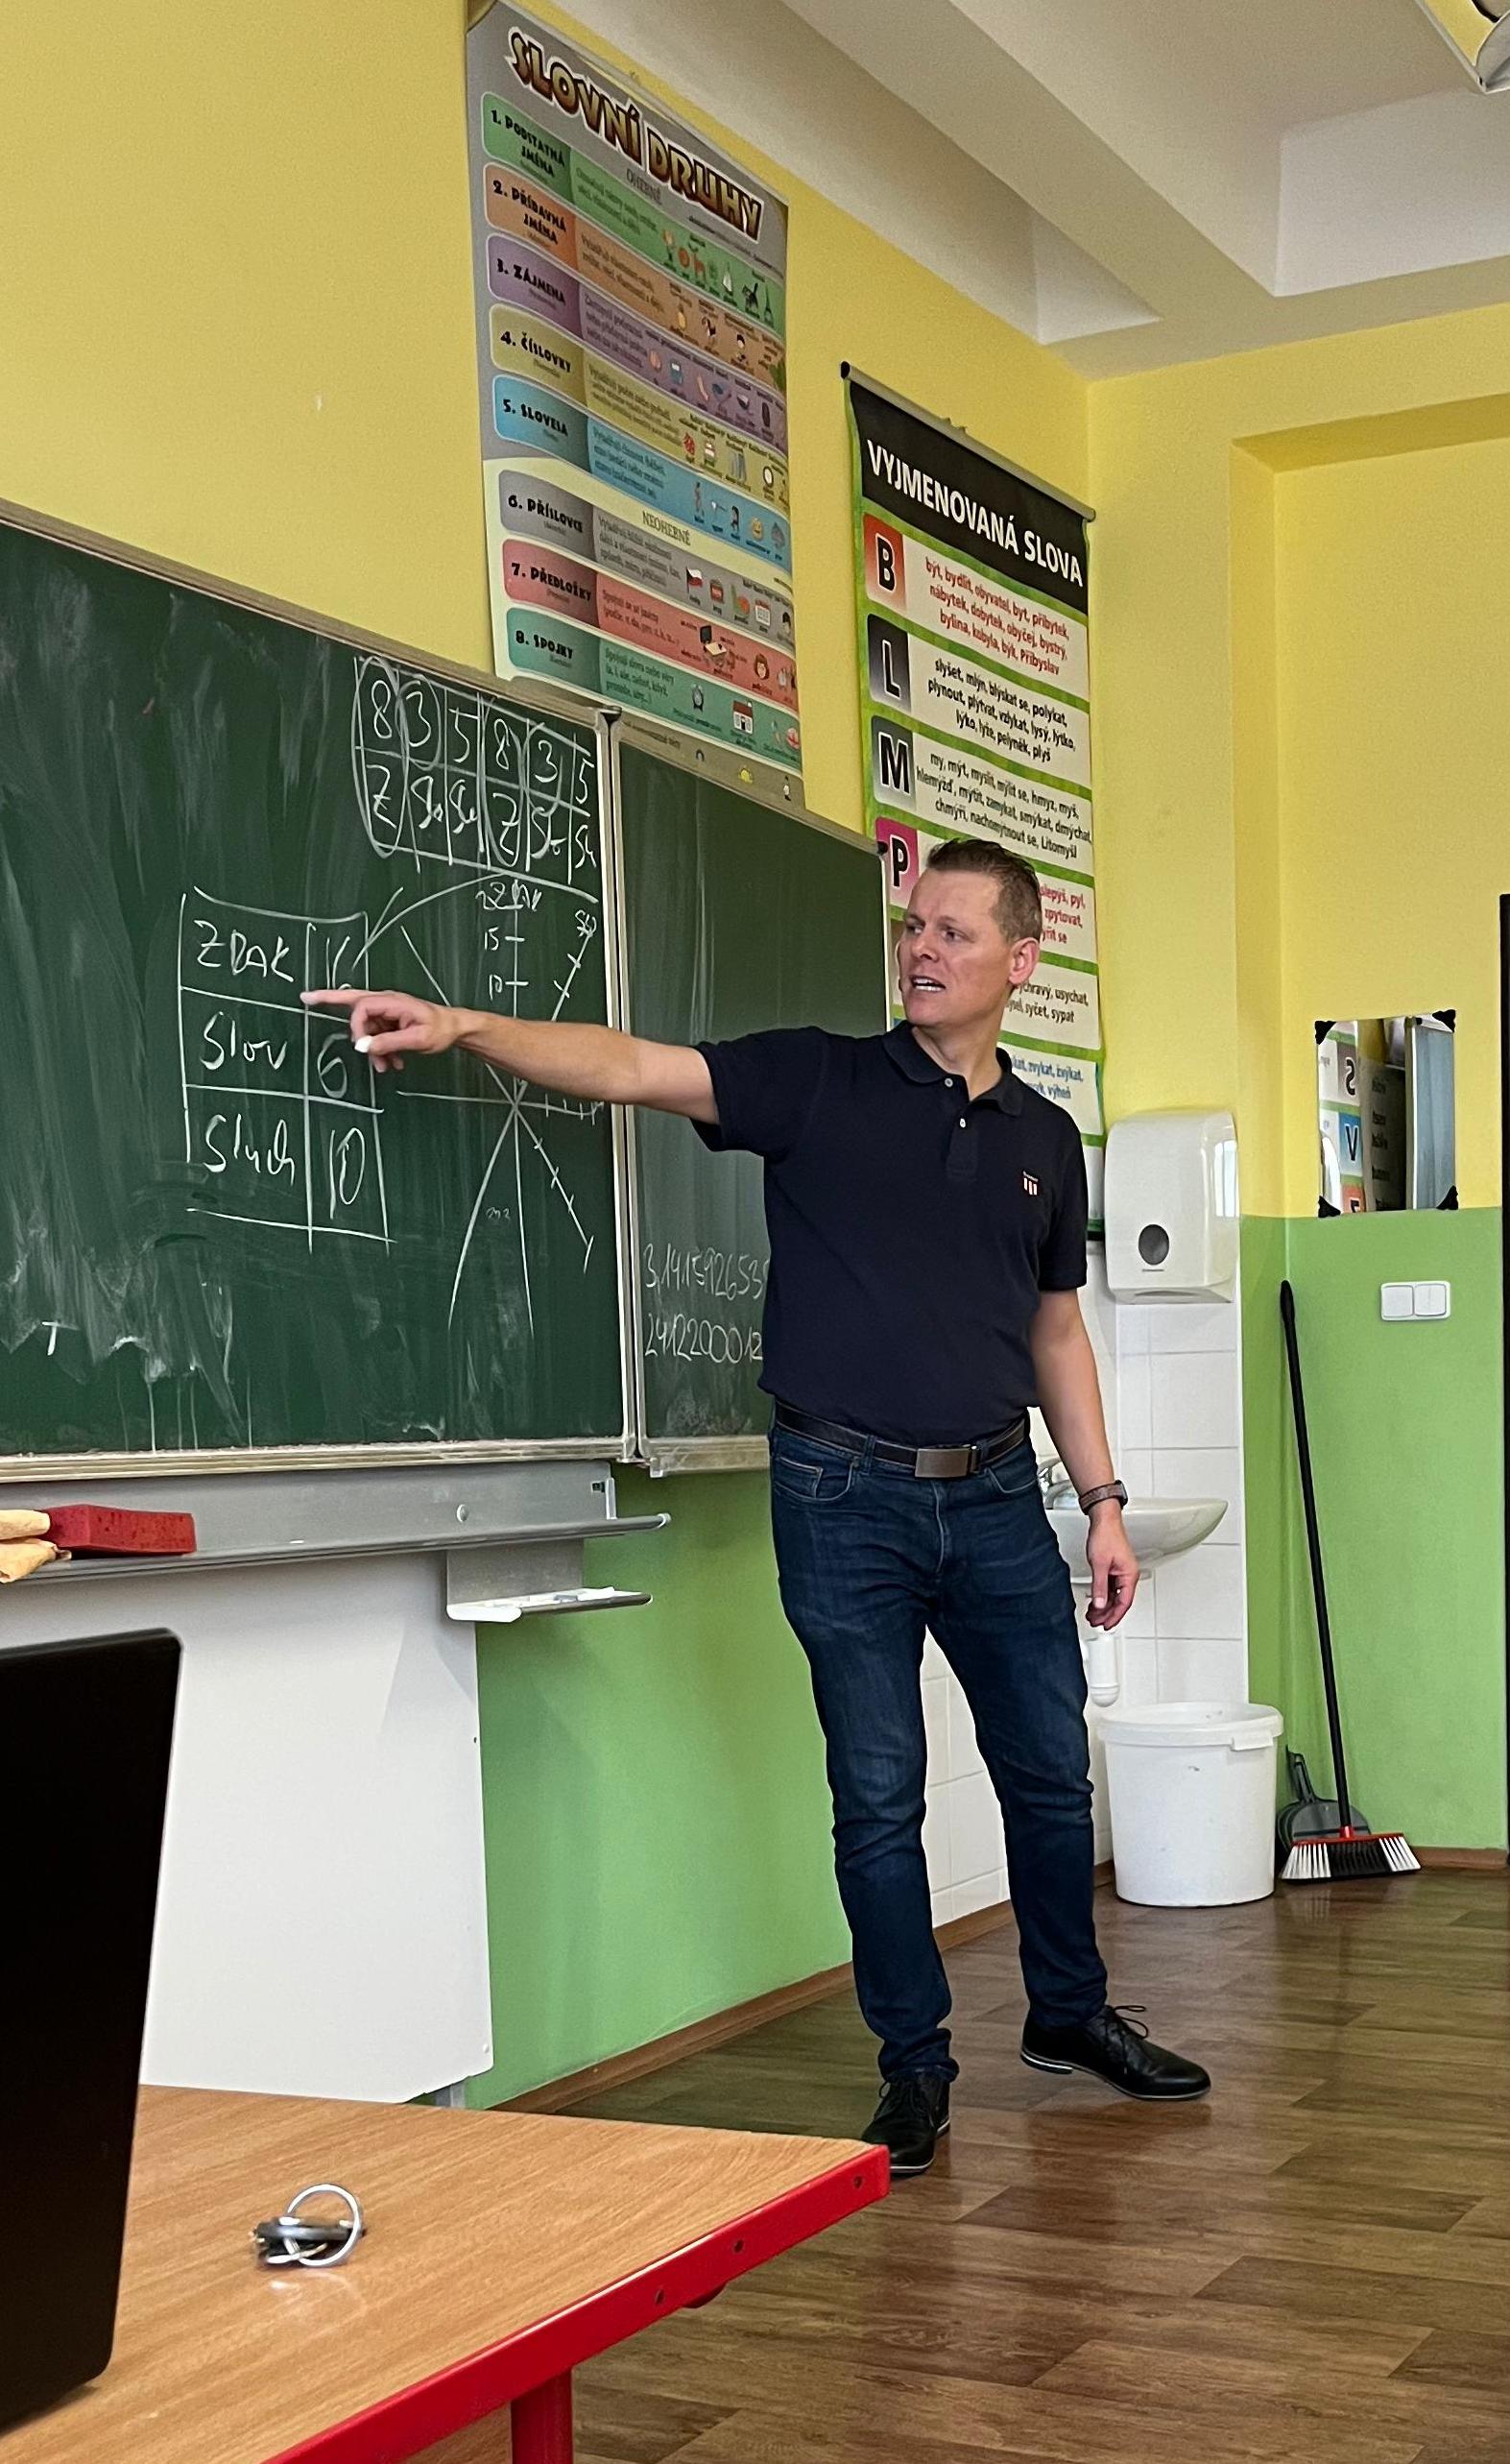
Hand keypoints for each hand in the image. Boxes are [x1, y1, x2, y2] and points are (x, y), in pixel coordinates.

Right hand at [301, 986, 463, 1073]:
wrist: (456, 1029)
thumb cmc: (440, 1029)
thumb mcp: (416, 1040)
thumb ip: (388, 1043)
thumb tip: (362, 1046)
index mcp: (392, 1001)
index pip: (361, 1008)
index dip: (356, 1027)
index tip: (362, 1046)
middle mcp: (386, 1002)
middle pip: (352, 1002)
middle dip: (330, 1001)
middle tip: (306, 998)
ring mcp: (387, 1012)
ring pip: (367, 1028)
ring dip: (371, 1048)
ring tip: (385, 1067)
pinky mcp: (390, 1022)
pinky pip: (377, 1035)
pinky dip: (381, 1050)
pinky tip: (393, 1063)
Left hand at [1085, 1504, 1138, 1629]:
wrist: (1104, 1519)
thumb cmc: (1106, 1536)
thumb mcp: (1100, 1565)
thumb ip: (1099, 1587)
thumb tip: (1099, 1604)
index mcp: (1129, 1575)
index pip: (1124, 1603)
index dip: (1114, 1617)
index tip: (1106, 1626)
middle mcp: (1128, 1575)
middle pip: (1119, 1601)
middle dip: (1107, 1614)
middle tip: (1095, 1623)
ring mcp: (1121, 1572)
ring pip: (1114, 1596)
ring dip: (1103, 1606)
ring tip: (1092, 1615)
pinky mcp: (1114, 1568)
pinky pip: (1110, 1588)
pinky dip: (1102, 1596)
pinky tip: (1094, 1602)